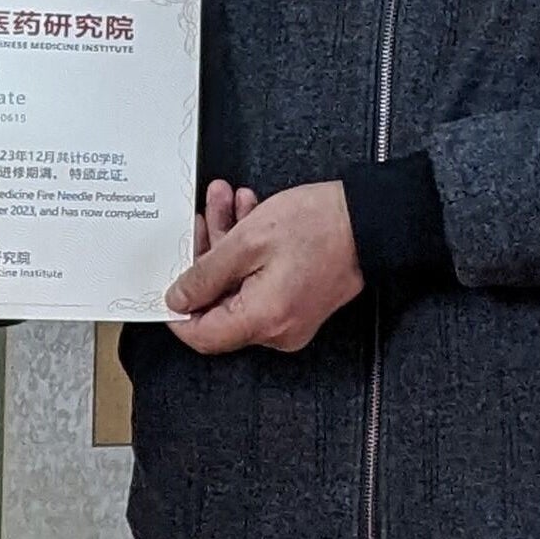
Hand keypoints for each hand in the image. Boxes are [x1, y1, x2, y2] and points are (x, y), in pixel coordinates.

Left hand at [165, 180, 363, 354]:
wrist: (373, 218)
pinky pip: (260, 283)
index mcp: (262, 321)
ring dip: (226, 244)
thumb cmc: (319, 226)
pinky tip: (246, 214)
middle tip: (202, 218)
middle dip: (205, 256)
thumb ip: (205, 275)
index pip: (202, 336)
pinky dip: (249, 251)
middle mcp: (277, 330)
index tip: (166, 282)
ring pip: (239, 286)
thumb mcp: (247, 242)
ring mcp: (290, 318)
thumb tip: (179, 299)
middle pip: (219, 305)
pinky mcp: (299, 302)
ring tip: (224, 202)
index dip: (177, 311)